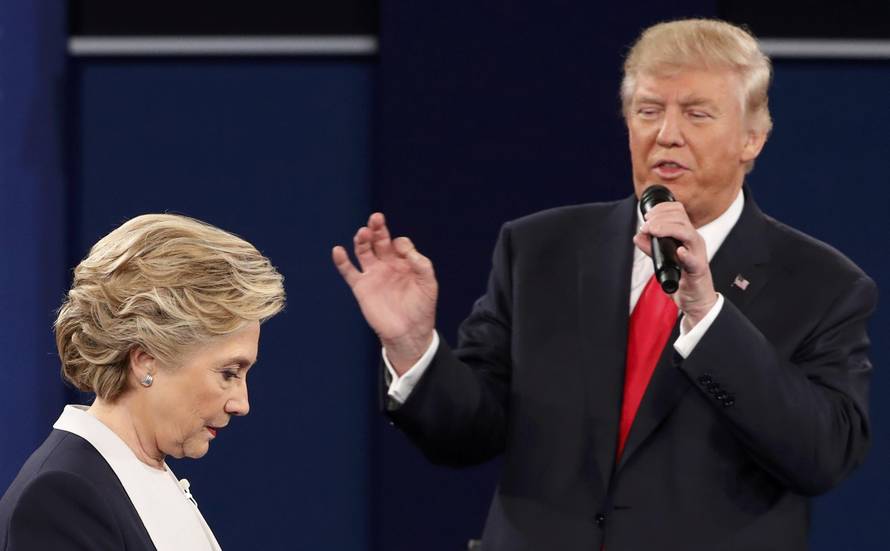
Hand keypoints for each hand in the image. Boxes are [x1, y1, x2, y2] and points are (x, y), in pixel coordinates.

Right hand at [332, 213, 436, 373]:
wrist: (409, 333)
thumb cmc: (421, 308)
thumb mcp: (428, 284)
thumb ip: (421, 265)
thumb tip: (406, 250)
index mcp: (404, 262)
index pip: (399, 243)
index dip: (401, 244)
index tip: (403, 252)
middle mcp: (387, 265)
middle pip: (379, 240)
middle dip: (377, 229)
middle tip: (376, 219)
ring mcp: (373, 274)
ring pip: (364, 251)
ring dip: (362, 240)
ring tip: (363, 233)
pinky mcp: (361, 287)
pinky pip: (349, 271)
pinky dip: (342, 261)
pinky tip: (338, 250)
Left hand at [632, 202, 716, 328]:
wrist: (696, 299)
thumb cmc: (682, 277)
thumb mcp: (663, 259)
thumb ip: (651, 247)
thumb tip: (638, 236)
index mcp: (687, 235)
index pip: (679, 212)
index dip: (662, 209)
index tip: (647, 215)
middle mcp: (694, 241)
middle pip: (681, 219)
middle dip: (660, 218)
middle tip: (645, 225)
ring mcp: (698, 254)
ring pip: (688, 234)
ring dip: (668, 229)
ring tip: (653, 231)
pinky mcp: (698, 270)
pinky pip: (694, 260)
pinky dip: (686, 255)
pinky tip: (679, 251)